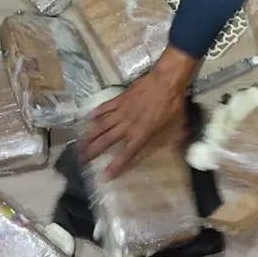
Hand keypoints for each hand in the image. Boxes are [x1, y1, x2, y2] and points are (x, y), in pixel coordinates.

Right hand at [79, 47, 197, 179]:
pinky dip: (96, 113)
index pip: (126, 154)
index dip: (115, 166)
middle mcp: (127, 125)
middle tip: (81, 160)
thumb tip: (178, 149)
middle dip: (92, 151)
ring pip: (101, 125)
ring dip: (89, 135)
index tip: (104, 175)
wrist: (166, 81)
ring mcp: (121, 111)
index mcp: (142, 134)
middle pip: (106, 141)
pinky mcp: (119, 99)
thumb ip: (175, 140)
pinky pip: (105, 107)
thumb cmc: (173, 105)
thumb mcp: (178, 126)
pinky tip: (89, 118)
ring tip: (79, 144)